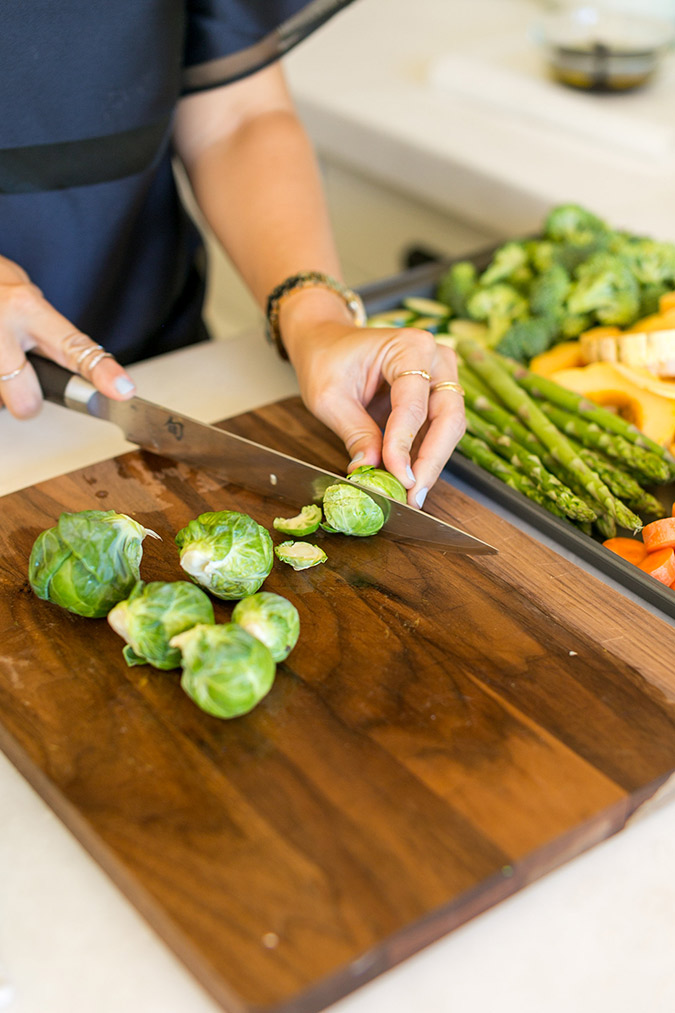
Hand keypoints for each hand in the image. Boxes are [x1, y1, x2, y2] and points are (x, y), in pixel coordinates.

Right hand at [0, 254, 134, 418]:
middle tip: (21, 378)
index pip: (74, 347)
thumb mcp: (29, 303)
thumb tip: (91, 375)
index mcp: (29, 309)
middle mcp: (2, 324)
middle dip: (25, 400)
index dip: (102, 372)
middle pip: (25, 400)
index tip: (123, 391)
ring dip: (0, 388)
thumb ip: (52, 336)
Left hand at [284, 311, 465, 507]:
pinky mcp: (437, 396)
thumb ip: (353, 432)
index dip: (404, 445)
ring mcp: (441, 376)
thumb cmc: (327, 360)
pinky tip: (408, 479)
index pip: (413, 405)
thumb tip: (369, 468)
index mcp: (409, 347)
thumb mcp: (329, 397)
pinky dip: (425, 457)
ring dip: (431, 463)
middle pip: (448, 417)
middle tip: (413, 495)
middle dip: (431, 461)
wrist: (328, 343)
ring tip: (409, 494)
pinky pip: (439, 431)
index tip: (397, 478)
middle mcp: (436, 358)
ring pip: (449, 428)